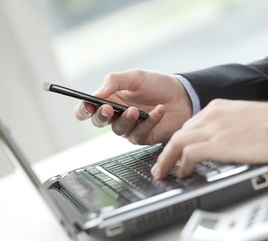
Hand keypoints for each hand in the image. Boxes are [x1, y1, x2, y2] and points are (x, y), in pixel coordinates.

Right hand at [74, 69, 191, 144]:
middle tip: (109, 109)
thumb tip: (95, 94)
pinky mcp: (144, 136)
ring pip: (119, 130)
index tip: (88, 106)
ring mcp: (130, 127)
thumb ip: (113, 81)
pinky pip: (140, 134)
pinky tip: (159, 110)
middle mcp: (117, 115)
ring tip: (136, 110)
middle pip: (99, 121)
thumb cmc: (158, 85)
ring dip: (126, 120)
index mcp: (110, 99)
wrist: (184, 95)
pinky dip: (149, 122)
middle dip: (102, 116)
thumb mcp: (135, 76)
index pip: (88, 109)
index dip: (84, 110)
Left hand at [151, 99, 267, 178]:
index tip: (176, 152)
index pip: (190, 125)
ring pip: (177, 142)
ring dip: (166, 159)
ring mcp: (213, 128)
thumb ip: (228, 126)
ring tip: (162, 172)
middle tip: (161, 164)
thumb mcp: (244, 118)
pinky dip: (181, 164)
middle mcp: (211, 115)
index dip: (180, 141)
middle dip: (167, 151)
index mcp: (218, 108)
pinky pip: (188, 154)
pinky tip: (181, 173)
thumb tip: (223, 141)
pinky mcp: (217, 143)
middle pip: (179, 133)